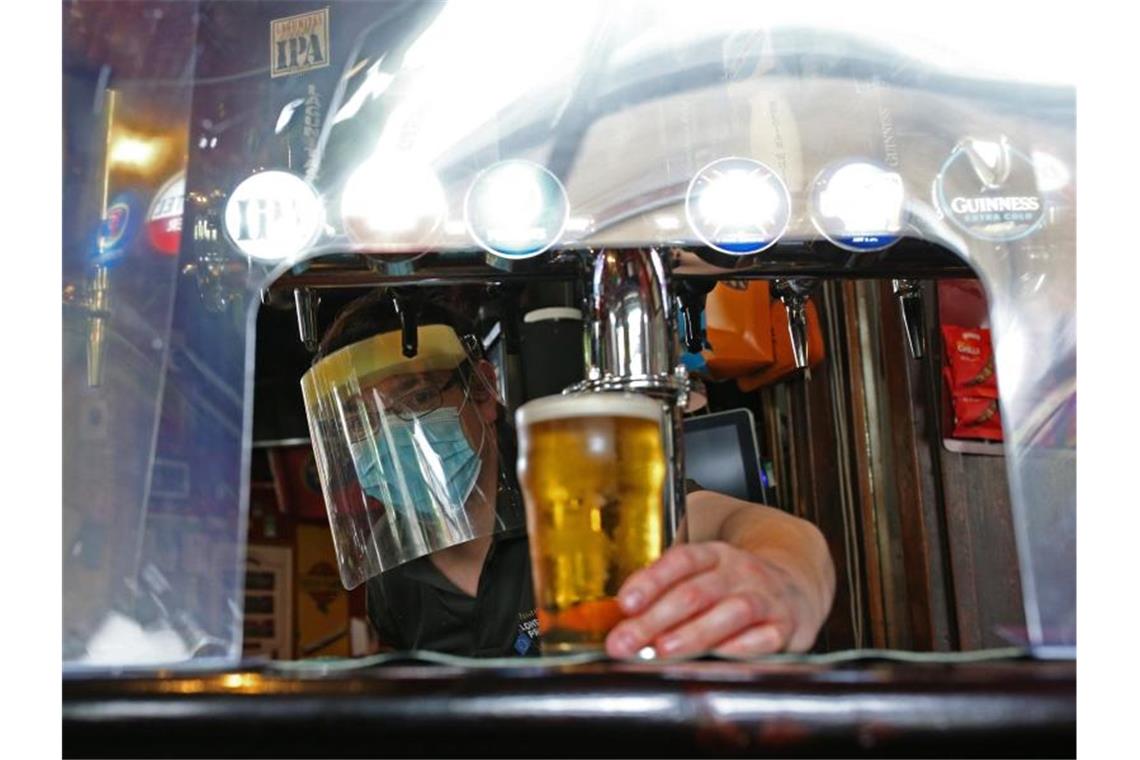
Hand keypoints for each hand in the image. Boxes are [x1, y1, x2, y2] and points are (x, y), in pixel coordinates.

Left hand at [604, 541, 823, 658]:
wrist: (797, 586)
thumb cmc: (734, 588)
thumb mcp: (704, 576)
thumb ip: (666, 594)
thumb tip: (623, 622)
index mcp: (715, 555)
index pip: (680, 561)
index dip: (650, 581)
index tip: (625, 604)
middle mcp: (741, 571)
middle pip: (695, 592)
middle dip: (655, 619)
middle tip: (625, 642)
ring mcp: (766, 597)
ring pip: (731, 612)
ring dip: (695, 632)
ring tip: (664, 649)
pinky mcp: (787, 626)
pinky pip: (766, 637)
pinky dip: (742, 647)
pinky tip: (718, 656)